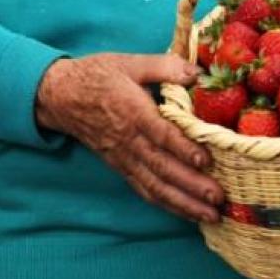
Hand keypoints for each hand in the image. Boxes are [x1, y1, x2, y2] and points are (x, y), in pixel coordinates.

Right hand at [35, 53, 221, 221]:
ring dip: (183, 203)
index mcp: (133, 112)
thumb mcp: (130, 62)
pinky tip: (186, 212)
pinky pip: (144, 189)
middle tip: (218, 199)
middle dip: (192, 186)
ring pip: (155, 186)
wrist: (60, 96)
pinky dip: (166, 204)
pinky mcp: (120, 167)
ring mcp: (123, 158)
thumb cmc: (98, 76)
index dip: (183, 148)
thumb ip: (164, 67)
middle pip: (162, 168)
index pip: (161, 135)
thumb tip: (197, 73)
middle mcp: (129, 141)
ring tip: (210, 215)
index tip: (206, 160)